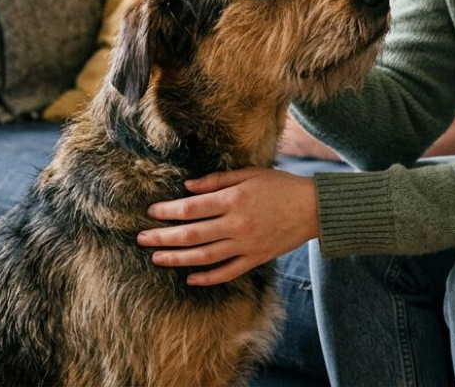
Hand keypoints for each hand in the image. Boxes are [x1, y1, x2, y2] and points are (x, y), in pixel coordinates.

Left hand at [137, 168, 317, 285]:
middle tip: (141, 238)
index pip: (192, 208)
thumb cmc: (280, 186)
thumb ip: (217, 181)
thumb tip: (187, 188)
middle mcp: (237, 225)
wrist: (313, 208)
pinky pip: (227, 272)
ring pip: (204, 257)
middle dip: (163, 237)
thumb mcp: (249, 174)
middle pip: (191, 235)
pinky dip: (207, 278)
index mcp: (234, 200)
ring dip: (177, 259)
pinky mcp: (255, 259)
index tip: (151, 212)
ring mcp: (246, 245)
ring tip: (157, 258)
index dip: (168, 211)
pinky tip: (190, 278)